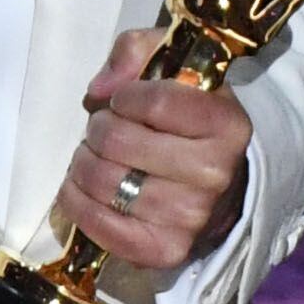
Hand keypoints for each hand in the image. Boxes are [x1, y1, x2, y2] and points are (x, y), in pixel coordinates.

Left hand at [64, 27, 252, 272]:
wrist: (223, 189)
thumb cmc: (191, 122)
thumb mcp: (176, 68)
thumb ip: (137, 52)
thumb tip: (99, 90)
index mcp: (227, 125)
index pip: (156, 102)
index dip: (126, 97)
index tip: (123, 100)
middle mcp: (216, 174)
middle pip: (119, 142)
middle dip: (98, 129)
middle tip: (103, 130)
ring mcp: (192, 218)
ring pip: (104, 182)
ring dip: (83, 164)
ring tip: (92, 157)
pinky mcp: (165, 251)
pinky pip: (101, 227)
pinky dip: (76, 203)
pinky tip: (78, 188)